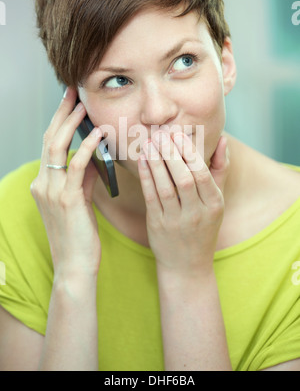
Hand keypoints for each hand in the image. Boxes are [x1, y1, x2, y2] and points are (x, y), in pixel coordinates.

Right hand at [30, 87, 102, 280]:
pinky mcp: (66, 200)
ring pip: (57, 148)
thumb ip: (84, 178)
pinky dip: (86, 147)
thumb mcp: (79, 201)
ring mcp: (51, 191)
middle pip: (50, 140)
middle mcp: (43, 184)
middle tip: (72, 92)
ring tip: (83, 106)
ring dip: (71, 124)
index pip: (50, 145)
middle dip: (61, 114)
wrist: (74, 266)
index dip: (59, 121)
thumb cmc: (79, 235)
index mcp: (44, 184)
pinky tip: (97, 134)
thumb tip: (94, 155)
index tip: (70, 102)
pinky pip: (75, 167)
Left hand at [138, 132, 228, 275]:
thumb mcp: (217, 201)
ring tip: (150, 143)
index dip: (189, 152)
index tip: (177, 134)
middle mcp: (197, 213)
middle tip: (160, 134)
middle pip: (184, 179)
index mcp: (214, 205)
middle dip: (171, 154)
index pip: (202, 174)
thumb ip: (220, 169)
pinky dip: (146, 177)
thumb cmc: (204, 226)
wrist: (187, 265)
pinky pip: (151, 197)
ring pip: (165, 187)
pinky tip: (143, 160)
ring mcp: (176, 221)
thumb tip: (223, 140)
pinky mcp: (158, 225)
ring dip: (156, 163)